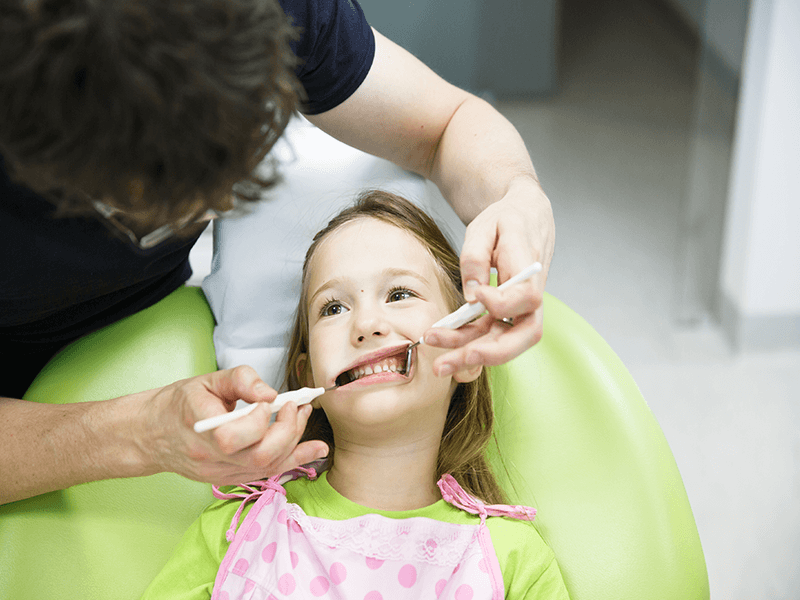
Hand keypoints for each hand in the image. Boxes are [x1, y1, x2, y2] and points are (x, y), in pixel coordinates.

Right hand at [136, 366, 327, 484]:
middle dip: (286, 431)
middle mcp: (209, 457)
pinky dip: (294, 460)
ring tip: (302, 416)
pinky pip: (266, 473)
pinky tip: (315, 449)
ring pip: (266, 468)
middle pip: (258, 456)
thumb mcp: (205, 381)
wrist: (152, 435)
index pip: (233, 437)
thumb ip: (240, 380)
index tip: (270, 401)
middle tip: (294, 407)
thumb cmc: (179, 404)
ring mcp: (219, 473)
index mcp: (198, 427)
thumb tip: (270, 392)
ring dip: (294, 442)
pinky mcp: (229, 479)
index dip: (258, 420)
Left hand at [426, 178, 553, 374]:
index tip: (478, 295)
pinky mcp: (506, 314)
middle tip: (453, 361)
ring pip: (504, 342)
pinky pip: (490, 334)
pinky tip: (443, 346)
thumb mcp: (485, 227)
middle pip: (522, 335)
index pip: (526, 298)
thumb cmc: (506, 220)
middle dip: (487, 353)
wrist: (524, 217)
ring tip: (439, 364)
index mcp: (531, 268)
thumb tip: (472, 295)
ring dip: (470, 354)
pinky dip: (467, 343)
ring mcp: (520, 308)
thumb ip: (476, 258)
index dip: (502, 303)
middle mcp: (531, 295)